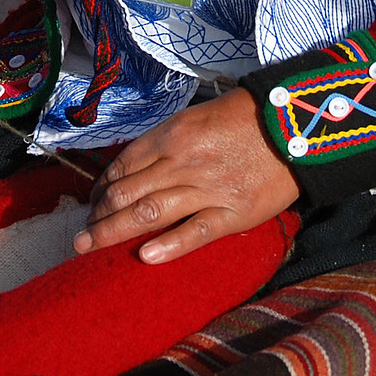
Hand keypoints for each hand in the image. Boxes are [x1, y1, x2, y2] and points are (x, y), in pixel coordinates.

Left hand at [74, 88, 298, 264]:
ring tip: (90, 248)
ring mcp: (207, 190)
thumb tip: (130, 169)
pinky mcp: (233, 213)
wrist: (294, 125)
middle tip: (81, 235)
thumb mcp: (194, 118)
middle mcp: (182, 162)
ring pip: (148, 214)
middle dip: (97, 217)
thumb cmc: (242, 119)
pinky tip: (145, 257)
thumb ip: (162, 143)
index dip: (100, 188)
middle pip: (126, 193)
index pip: (121, 166)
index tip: (92, 203)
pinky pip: (195, 232)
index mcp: (171, 136)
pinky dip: (168, 246)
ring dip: (113, 233)